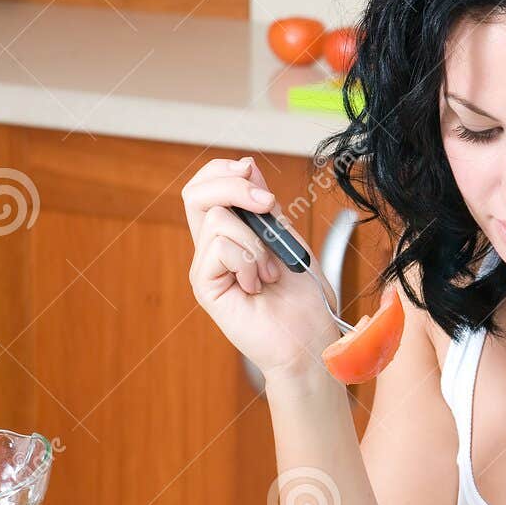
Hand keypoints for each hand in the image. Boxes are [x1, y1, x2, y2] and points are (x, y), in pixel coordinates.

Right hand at [182, 155, 340, 381]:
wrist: (308, 337)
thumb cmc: (303, 296)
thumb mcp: (287, 237)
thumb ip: (263, 206)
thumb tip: (246, 167)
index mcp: (230, 233)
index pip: (207, 186)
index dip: (223, 170)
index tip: (252, 171)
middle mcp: (212, 247)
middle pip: (197, 193)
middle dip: (233, 186)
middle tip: (267, 205)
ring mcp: (205, 266)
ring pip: (218, 219)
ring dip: (257, 242)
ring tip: (270, 271)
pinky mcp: (204, 285)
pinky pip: (220, 247)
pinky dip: (249, 260)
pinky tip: (257, 285)